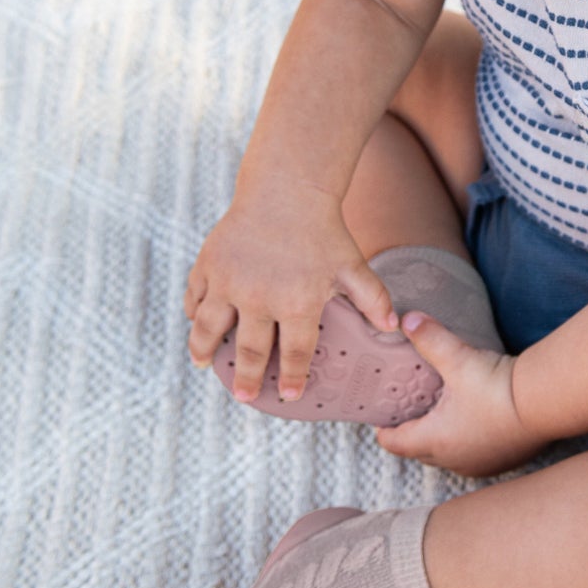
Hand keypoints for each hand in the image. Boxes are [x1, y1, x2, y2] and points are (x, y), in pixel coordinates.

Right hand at [183, 175, 399, 403]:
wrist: (286, 189)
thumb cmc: (323, 230)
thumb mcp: (352, 265)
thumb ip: (372, 297)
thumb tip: (393, 326)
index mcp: (297, 302)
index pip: (296, 352)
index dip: (294, 378)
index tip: (290, 395)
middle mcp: (259, 298)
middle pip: (251, 351)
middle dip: (249, 378)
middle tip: (246, 397)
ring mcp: (228, 282)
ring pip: (209, 329)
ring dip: (204, 350)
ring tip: (205, 365)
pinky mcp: (208, 266)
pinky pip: (195, 298)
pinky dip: (193, 313)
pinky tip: (197, 323)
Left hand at [375, 313, 547, 477]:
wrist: (546, 403)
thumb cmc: (498, 387)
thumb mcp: (459, 359)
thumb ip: (430, 339)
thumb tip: (406, 320)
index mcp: (434, 440)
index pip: (394, 443)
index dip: (384, 430)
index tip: (380, 418)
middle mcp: (454, 459)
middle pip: (420, 451)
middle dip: (413, 432)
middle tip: (411, 408)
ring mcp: (480, 465)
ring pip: (448, 456)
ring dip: (442, 439)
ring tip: (444, 413)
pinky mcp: (503, 462)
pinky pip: (475, 457)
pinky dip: (469, 442)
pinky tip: (477, 421)